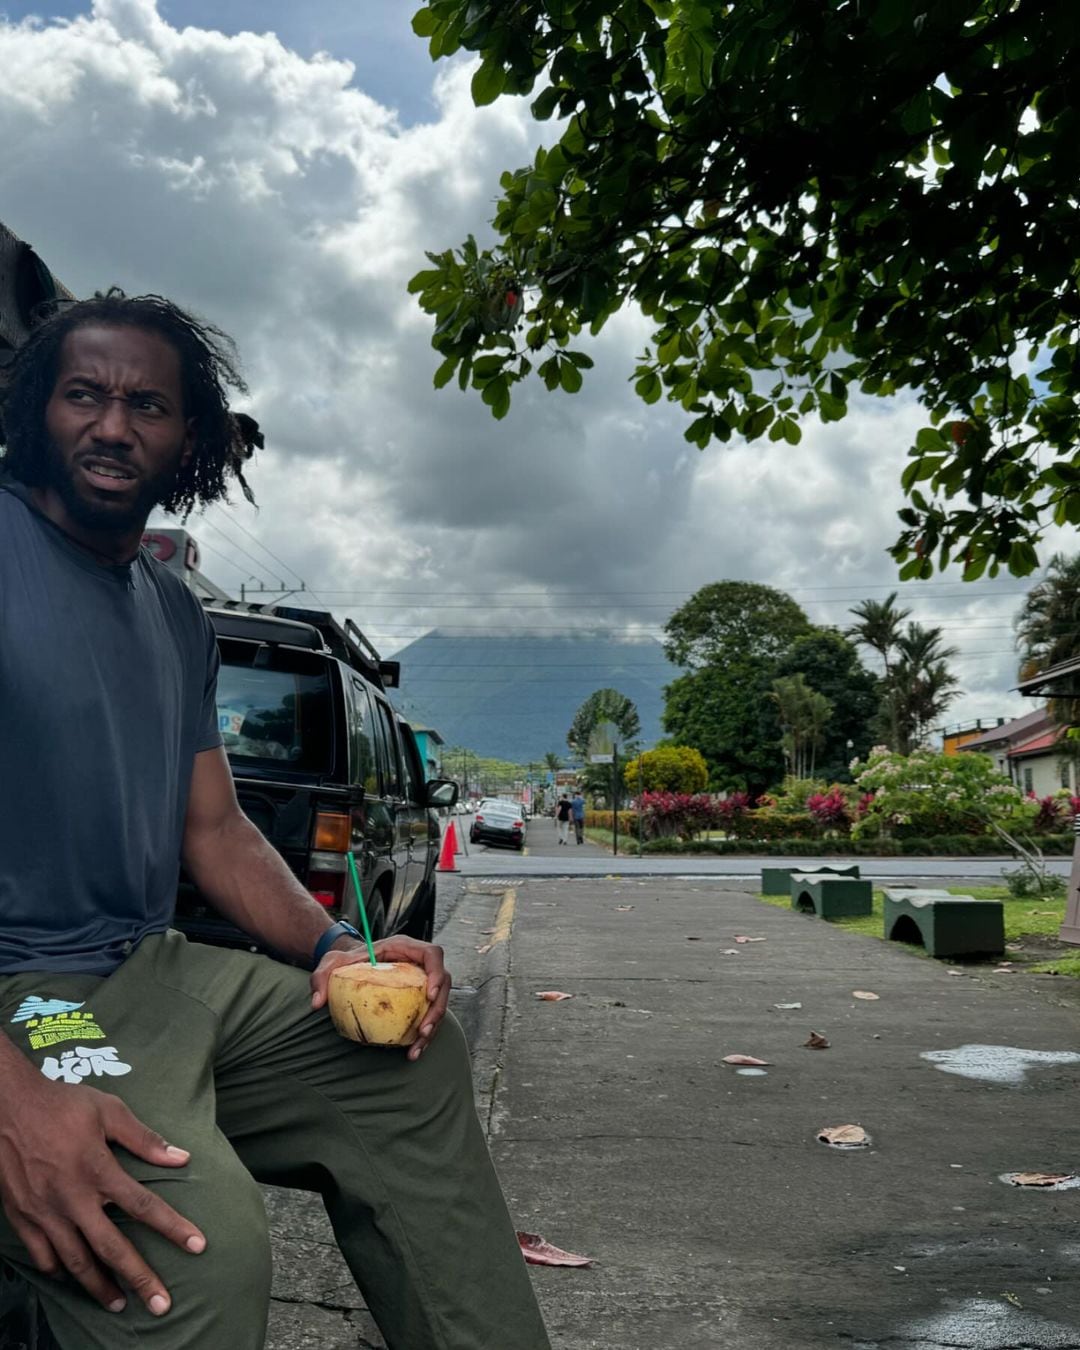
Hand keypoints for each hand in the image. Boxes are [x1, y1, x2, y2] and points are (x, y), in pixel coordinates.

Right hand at [0, 1076, 203, 1315]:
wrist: (7, 1106)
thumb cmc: (62, 1105)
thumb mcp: (108, 1110)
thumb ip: (144, 1138)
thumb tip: (181, 1157)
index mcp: (98, 1170)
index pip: (144, 1206)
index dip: (173, 1228)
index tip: (197, 1246)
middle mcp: (73, 1198)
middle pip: (112, 1247)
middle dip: (139, 1278)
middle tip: (161, 1304)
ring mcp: (45, 1212)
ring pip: (76, 1261)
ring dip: (99, 1286)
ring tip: (119, 1305)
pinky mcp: (22, 1217)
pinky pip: (42, 1255)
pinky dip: (59, 1270)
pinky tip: (72, 1277)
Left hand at [310, 935, 451, 1060]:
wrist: (351, 969)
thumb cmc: (345, 962)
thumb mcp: (331, 964)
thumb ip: (321, 977)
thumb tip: (317, 1003)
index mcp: (405, 948)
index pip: (433, 954)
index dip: (437, 972)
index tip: (430, 994)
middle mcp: (418, 965)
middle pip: (443, 983)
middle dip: (438, 1008)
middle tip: (424, 1029)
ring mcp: (421, 984)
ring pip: (439, 1003)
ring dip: (433, 1026)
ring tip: (417, 1047)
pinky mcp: (418, 1001)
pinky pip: (428, 1016)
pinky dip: (423, 1035)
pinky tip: (412, 1052)